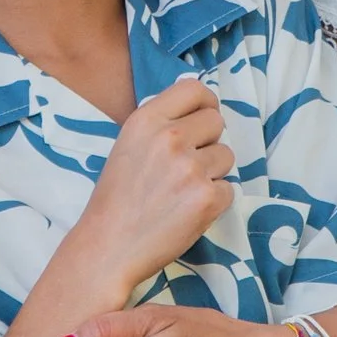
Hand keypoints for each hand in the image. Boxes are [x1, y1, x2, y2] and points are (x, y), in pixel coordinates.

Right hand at [78, 80, 237, 298]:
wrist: (107, 247)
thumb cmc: (116, 200)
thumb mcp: (128, 145)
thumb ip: (161, 124)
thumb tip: (200, 106)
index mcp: (146, 120)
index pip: (195, 89)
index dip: (205, 104)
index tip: (202, 120)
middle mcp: (169, 138)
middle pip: (217, 122)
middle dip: (208, 142)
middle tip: (186, 166)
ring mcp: (190, 168)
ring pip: (226, 156)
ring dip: (212, 173)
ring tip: (181, 192)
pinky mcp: (207, 198)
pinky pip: (229, 189)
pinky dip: (214, 201)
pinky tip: (186, 211)